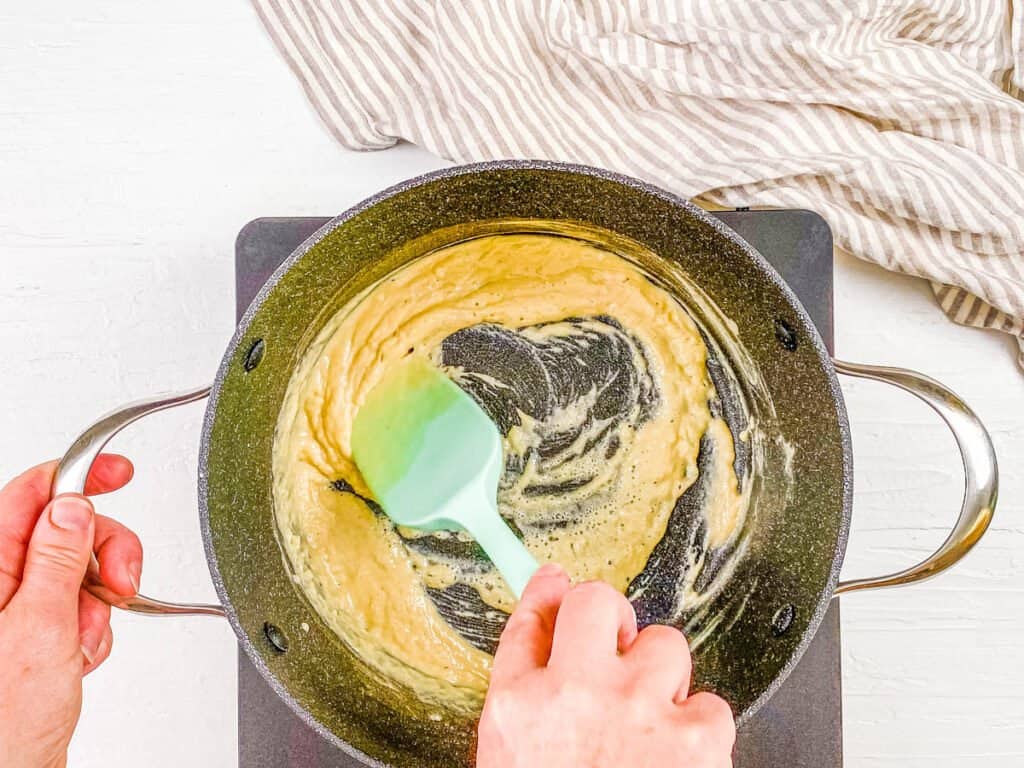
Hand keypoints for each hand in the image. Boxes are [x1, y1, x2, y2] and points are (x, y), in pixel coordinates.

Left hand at [0, 456, 141, 767]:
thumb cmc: (2, 724)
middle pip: (64, 529)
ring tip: (85, 638)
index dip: (77, 477)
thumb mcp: (39, 628)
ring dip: (98, 600)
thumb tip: (72, 504)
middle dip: (103, 551)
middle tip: (120, 583)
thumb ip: (58, 559)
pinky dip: (92, 626)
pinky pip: (79, 606)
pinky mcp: (34, 632)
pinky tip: (78, 654)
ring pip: (78, 569)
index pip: (30, 494)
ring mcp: (14, 609)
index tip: (117, 472)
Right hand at [478, 564, 734, 767]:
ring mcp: (635, 708)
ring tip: (650, 730)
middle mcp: (573, 694)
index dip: (546, 595)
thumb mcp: (516, 757)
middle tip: (615, 647)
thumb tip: (541, 631)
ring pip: (664, 644)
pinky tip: (680, 763)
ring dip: (661, 680)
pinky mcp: (696, 735)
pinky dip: (701, 731)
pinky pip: (710, 701)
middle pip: (593, 602)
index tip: (554, 585)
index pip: (527, 622)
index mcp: (517, 709)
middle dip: (608, 617)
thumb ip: (524, 695)